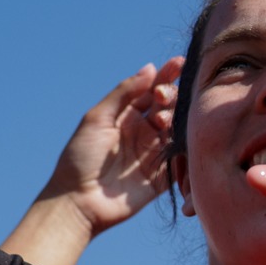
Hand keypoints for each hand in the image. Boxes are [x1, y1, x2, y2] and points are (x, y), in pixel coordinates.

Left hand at [40, 59, 182, 234]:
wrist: (78, 201)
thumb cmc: (80, 158)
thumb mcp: (97, 118)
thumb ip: (124, 93)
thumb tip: (150, 69)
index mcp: (126, 116)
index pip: (151, 91)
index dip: (166, 76)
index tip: (178, 63)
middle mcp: (143, 132)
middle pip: (168, 107)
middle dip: (170, 95)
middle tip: (162, 97)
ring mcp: (154, 153)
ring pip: (178, 129)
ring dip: (176, 118)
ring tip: (161, 120)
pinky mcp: (162, 176)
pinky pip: (182, 158)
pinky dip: (187, 145)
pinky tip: (185, 136)